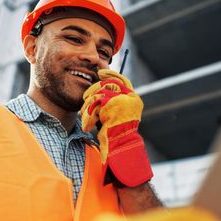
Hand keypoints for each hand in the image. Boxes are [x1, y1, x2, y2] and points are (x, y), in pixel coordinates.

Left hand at [81, 69, 152, 186]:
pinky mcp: (112, 103)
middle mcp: (131, 98)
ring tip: (85, 117)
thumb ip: (110, 101)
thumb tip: (99, 86)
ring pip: (100, 92)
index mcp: (134, 100)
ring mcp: (123, 100)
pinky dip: (89, 114)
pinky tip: (88, 125)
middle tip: (86, 98)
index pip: (122, 80)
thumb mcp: (113, 115)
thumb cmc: (115, 136)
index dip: (111, 75)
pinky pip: (95, 102)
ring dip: (89, 105)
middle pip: (109, 84)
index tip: (100, 73)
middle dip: (94, 90)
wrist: (119, 148)